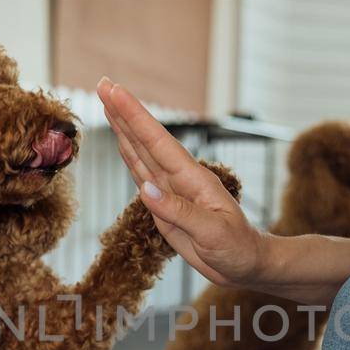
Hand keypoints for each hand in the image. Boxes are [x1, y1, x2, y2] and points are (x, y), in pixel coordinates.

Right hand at [96, 78, 264, 287]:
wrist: (246, 264)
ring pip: (141, 154)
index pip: (158, 142)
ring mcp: (171, 191)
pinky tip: (121, 143)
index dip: (135, 116)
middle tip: (103, 84)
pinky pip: (142, 176)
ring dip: (123, 129)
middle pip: (146, 140)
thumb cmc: (238, 248)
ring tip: (107, 105)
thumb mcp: (213, 233)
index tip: (115, 92)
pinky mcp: (164, 207)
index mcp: (193, 179)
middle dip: (124, 113)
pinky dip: (129, 157)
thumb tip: (146, 189)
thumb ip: (180, 212)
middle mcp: (180, 179)